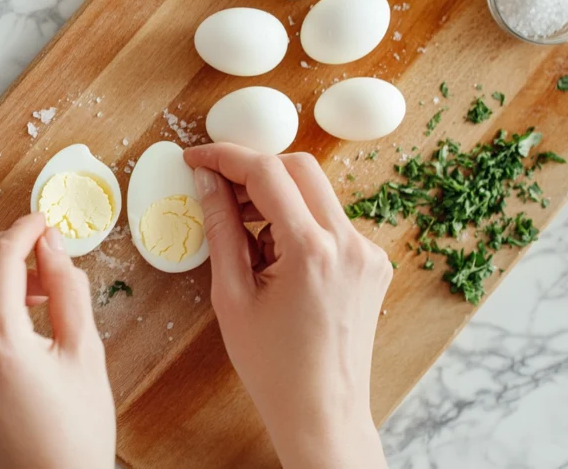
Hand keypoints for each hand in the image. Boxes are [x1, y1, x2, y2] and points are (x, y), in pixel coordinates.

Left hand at [0, 213, 115, 468]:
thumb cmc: (77, 432)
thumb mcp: (86, 354)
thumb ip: (68, 290)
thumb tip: (51, 244)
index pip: (0, 260)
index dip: (23, 230)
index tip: (40, 222)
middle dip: (0, 248)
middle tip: (36, 258)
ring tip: (19, 294)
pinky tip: (1, 325)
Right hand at [184, 143, 390, 468]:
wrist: (323, 412)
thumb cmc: (274, 367)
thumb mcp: (231, 295)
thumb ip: (220, 229)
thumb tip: (207, 181)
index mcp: (312, 251)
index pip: (267, 172)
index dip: (225, 156)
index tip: (196, 157)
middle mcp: (349, 244)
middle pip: (299, 168)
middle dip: (254, 169)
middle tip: (217, 188)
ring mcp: (366, 253)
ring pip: (316, 193)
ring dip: (275, 199)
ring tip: (242, 236)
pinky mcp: (371, 264)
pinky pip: (329, 221)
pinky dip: (296, 223)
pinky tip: (272, 256)